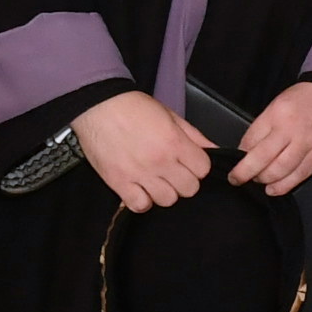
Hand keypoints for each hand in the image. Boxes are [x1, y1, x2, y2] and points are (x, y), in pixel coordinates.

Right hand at [72, 90, 214, 211]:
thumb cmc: (133, 107)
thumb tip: (214, 149)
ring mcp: (139, 174)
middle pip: (189, 189)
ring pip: (167, 200)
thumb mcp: (170, 115)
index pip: (203, 170)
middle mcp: (160, 161)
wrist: (97, 105)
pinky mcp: (119, 182)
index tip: (189, 162)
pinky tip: (140, 189)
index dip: (198, 166)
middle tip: (173, 171)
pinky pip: (140, 206)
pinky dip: (142, 201)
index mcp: (175, 142)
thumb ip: (194, 135)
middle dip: (184, 181)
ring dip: (164, 192)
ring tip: (155, 180)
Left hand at [229, 78, 311, 194]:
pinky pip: (300, 175)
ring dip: (264, 180)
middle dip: (244, 173)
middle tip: (237, 178)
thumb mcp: (281, 102)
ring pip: (280, 171)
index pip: (250, 140)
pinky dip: (285, 185)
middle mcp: (291, 130)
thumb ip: (267, 125)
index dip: (240, 154)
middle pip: (261, 159)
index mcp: (277, 114)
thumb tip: (251, 148)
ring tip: (258, 182)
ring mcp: (308, 144)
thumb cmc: (310, 96)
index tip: (236, 161)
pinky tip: (274, 189)